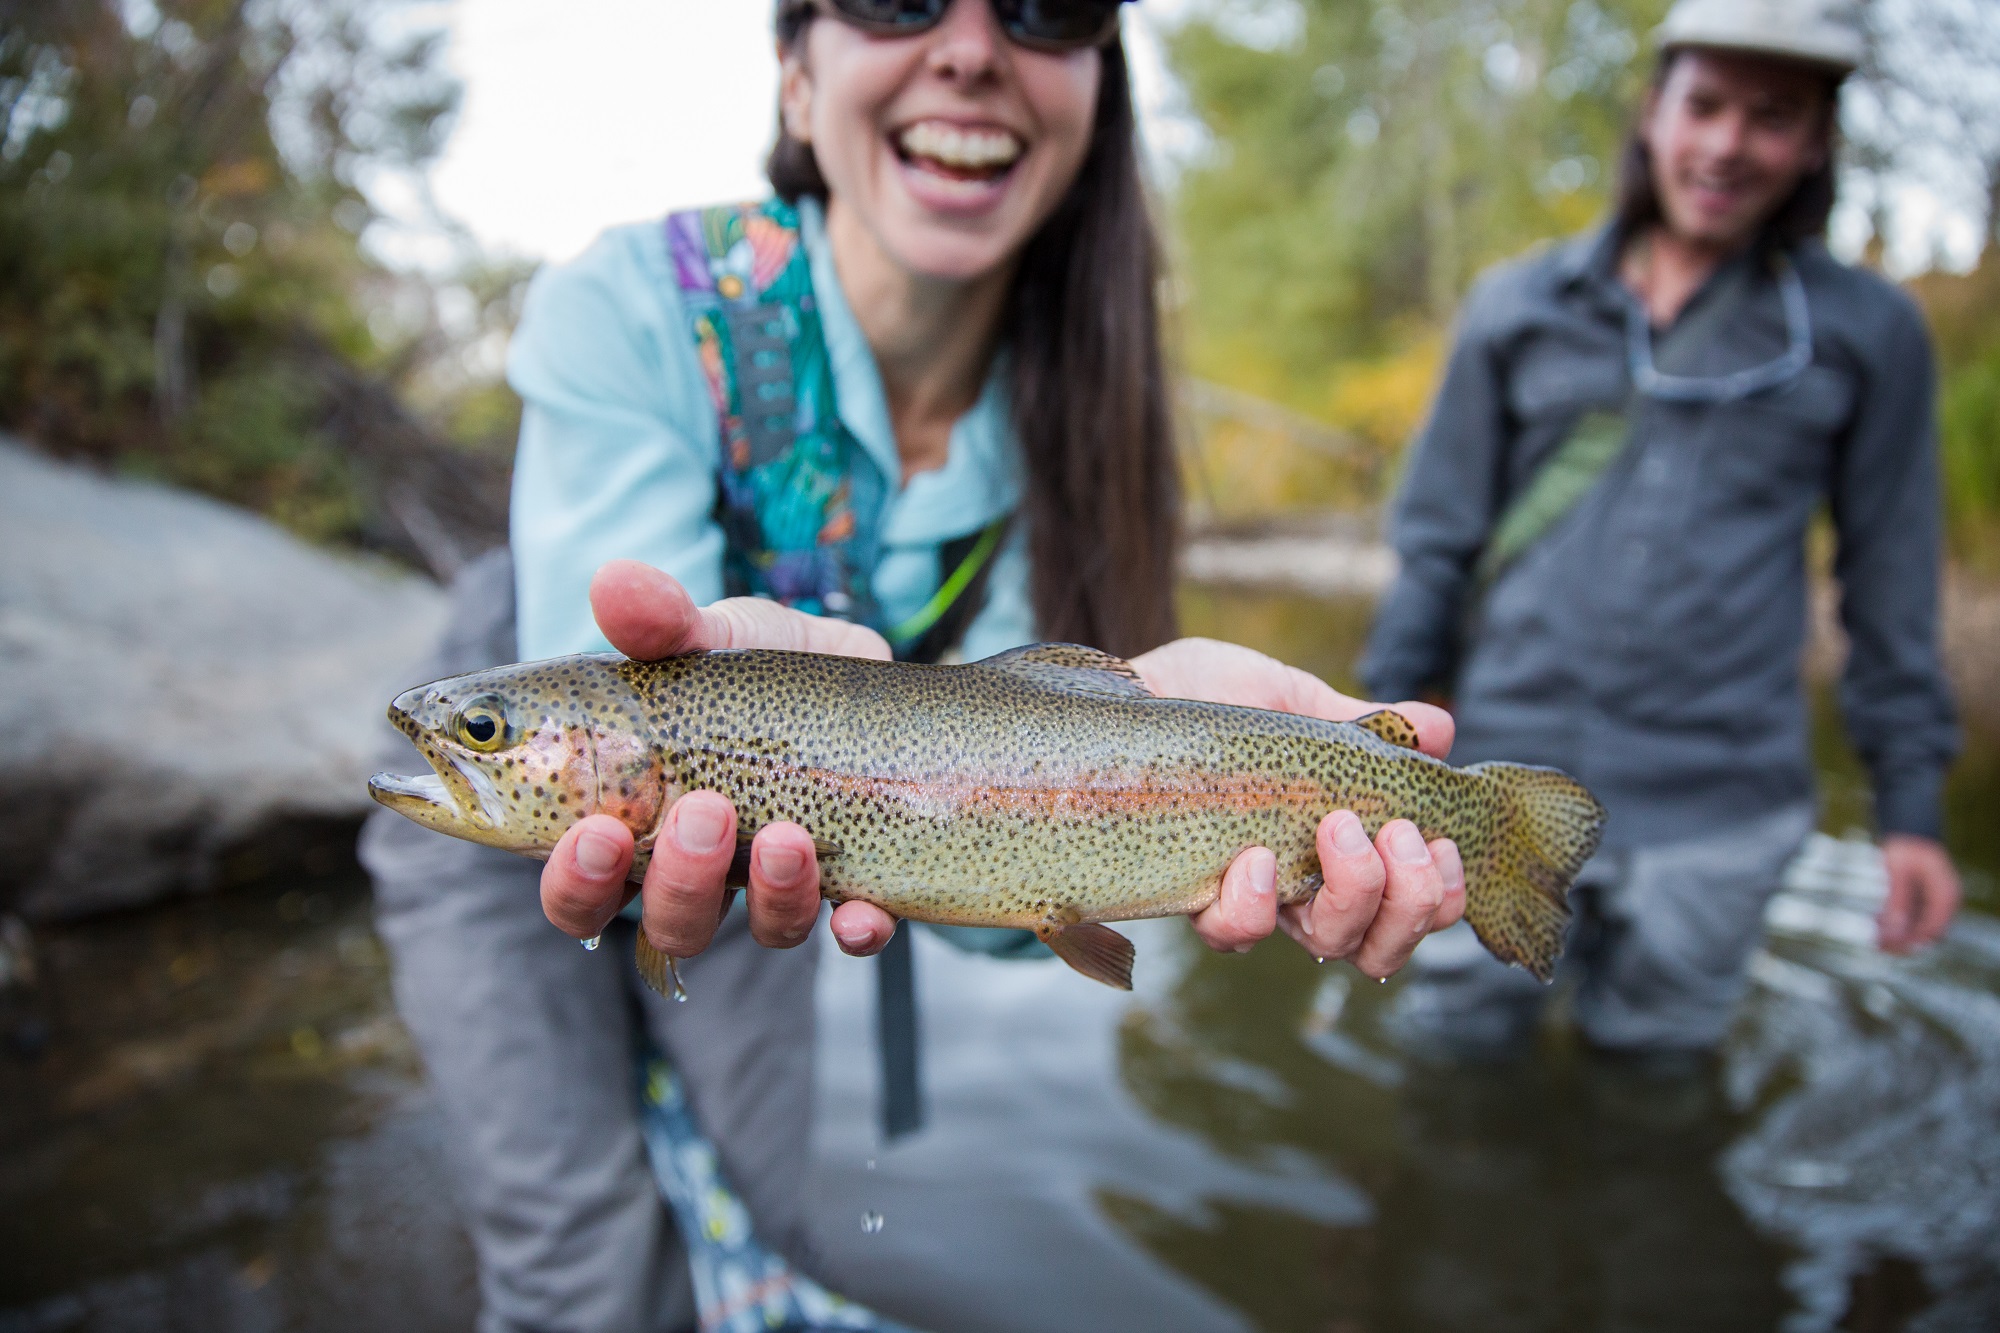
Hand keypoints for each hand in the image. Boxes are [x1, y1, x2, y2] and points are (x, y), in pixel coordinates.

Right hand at [539, 561, 891, 957]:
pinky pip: (854, 934)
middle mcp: (703, 869)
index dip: (576, 881)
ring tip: (786, 835)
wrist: (860, 674)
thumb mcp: (711, 636)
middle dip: (678, 882)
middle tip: (702, 813)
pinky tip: (859, 914)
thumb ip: (661, 622)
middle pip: (665, 922)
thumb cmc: (755, 670)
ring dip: (768, 895)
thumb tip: (614, 583)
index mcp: (636, 823)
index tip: (596, 832)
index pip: (579, 886)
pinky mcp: (857, 882)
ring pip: (759, 930)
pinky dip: (856, 931)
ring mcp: (779, 883)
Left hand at [1131, 637, 1465, 975]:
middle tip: (1402, 838)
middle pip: (1376, 943)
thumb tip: (1440, 727)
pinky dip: (1257, 904)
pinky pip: (1235, 933)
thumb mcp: (1288, 699)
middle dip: (1409, 901)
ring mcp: (1246, 895)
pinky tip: (1256, 857)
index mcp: (1332, 845)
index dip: (1437, 896)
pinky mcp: (1189, 896)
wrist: (1122, 693)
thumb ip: (1360, 724)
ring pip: (1324, 944)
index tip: (1443, 844)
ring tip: (1341, 829)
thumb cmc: (1203, 699)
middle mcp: (1298, 885)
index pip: (1402, 903)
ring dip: (1353, 895)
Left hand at [1877, 834, 1959, 953]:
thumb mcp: (1899, 872)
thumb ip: (1898, 899)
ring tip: (1873, 940)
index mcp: (1945, 895)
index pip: (1933, 928)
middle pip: (1927, 932)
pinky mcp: (1921, 900)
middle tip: (1877, 947)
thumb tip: (1895, 929)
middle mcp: (1943, 902)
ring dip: (1897, 935)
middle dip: (1903, 941)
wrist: (1908, 831)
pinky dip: (1894, 923)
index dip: (1911, 940)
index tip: (1889, 946)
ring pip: (1917, 927)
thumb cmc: (1906, 847)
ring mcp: (1933, 902)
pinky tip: (1875, 924)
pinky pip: (1910, 918)